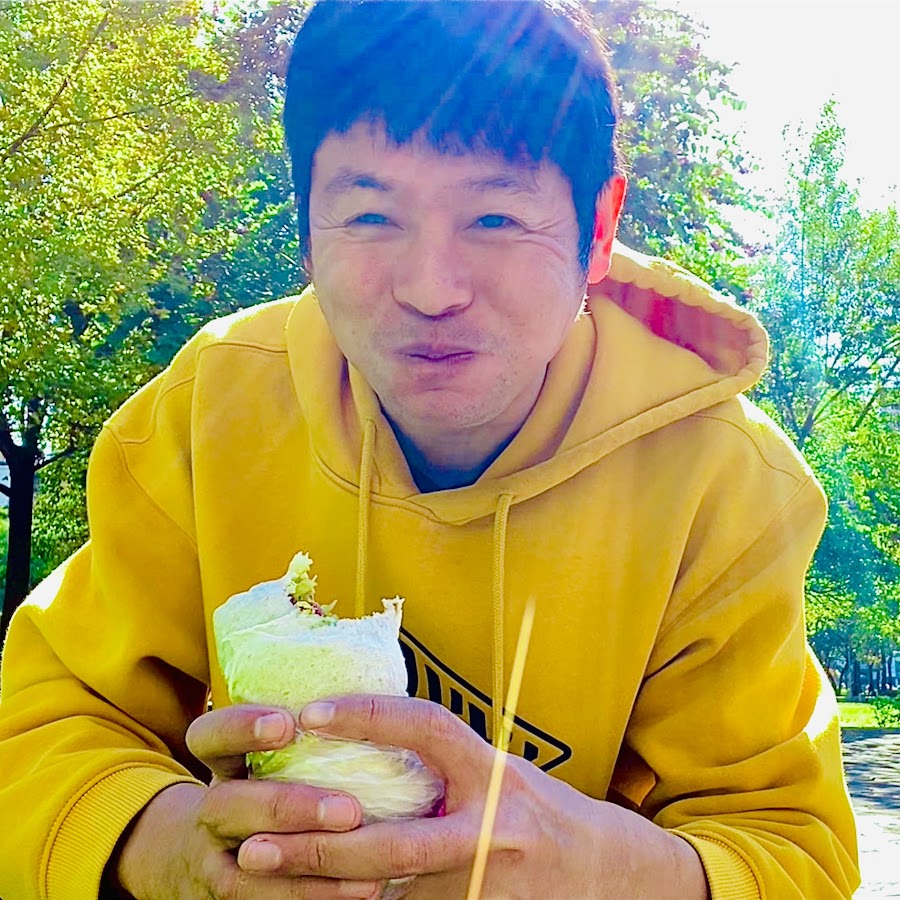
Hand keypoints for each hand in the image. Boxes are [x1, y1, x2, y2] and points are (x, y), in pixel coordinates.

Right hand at [110, 704, 380, 899]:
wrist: (199, 859)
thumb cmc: (261, 790)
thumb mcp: (265, 759)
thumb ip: (308, 737)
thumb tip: (382, 698)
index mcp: (223, 766)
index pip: (210, 737)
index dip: (241, 728)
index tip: (288, 724)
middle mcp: (211, 813)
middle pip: (227, 806)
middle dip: (286, 806)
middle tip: (350, 809)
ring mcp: (213, 863)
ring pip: (246, 871)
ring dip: (308, 868)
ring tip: (369, 871)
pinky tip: (360, 894)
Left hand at [227, 696, 707, 898]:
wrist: (611, 876)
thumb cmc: (543, 812)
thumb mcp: (502, 772)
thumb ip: (447, 767)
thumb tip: (374, 746)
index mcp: (493, 773)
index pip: (426, 728)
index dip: (369, 715)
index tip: (311, 712)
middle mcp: (490, 828)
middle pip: (391, 845)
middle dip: (317, 851)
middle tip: (254, 848)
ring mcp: (485, 885)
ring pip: (390, 898)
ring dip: (328, 897)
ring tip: (268, 890)